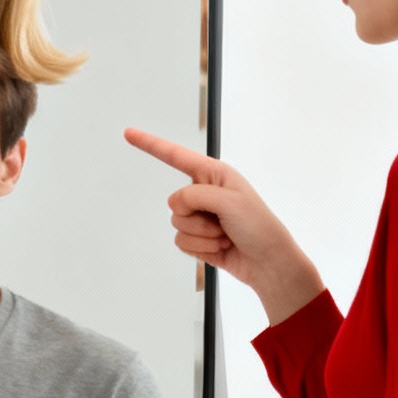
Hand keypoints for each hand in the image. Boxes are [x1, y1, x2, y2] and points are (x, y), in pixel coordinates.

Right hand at [124, 127, 323, 324]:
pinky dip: (201, 249)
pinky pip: (181, 243)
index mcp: (214, 174)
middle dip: (196, 218)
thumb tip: (177, 206)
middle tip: (223, 223)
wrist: (269, 264)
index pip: (175, 155)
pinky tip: (221, 249)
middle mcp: (205, 193)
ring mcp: (201, 217)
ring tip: (225, 237)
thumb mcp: (229, 201)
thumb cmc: (259, 227)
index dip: (150, 144)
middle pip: (175, 202)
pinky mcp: (199, 239)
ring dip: (202, 236)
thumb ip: (195, 195)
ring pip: (177, 225)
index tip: (129, 133)